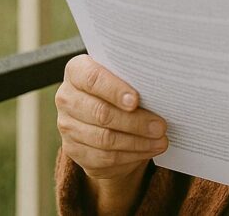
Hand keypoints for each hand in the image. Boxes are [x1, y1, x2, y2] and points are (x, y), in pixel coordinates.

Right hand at [55, 55, 168, 181]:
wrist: (104, 114)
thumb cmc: (120, 87)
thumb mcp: (125, 77)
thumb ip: (134, 79)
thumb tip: (162, 89)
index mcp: (76, 71)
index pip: (92, 78)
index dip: (114, 90)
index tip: (136, 100)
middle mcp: (67, 98)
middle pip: (101, 113)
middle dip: (134, 122)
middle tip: (160, 126)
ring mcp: (67, 126)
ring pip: (104, 139)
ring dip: (137, 142)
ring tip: (160, 140)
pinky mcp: (73, 150)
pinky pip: (104, 157)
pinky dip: (130, 155)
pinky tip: (149, 150)